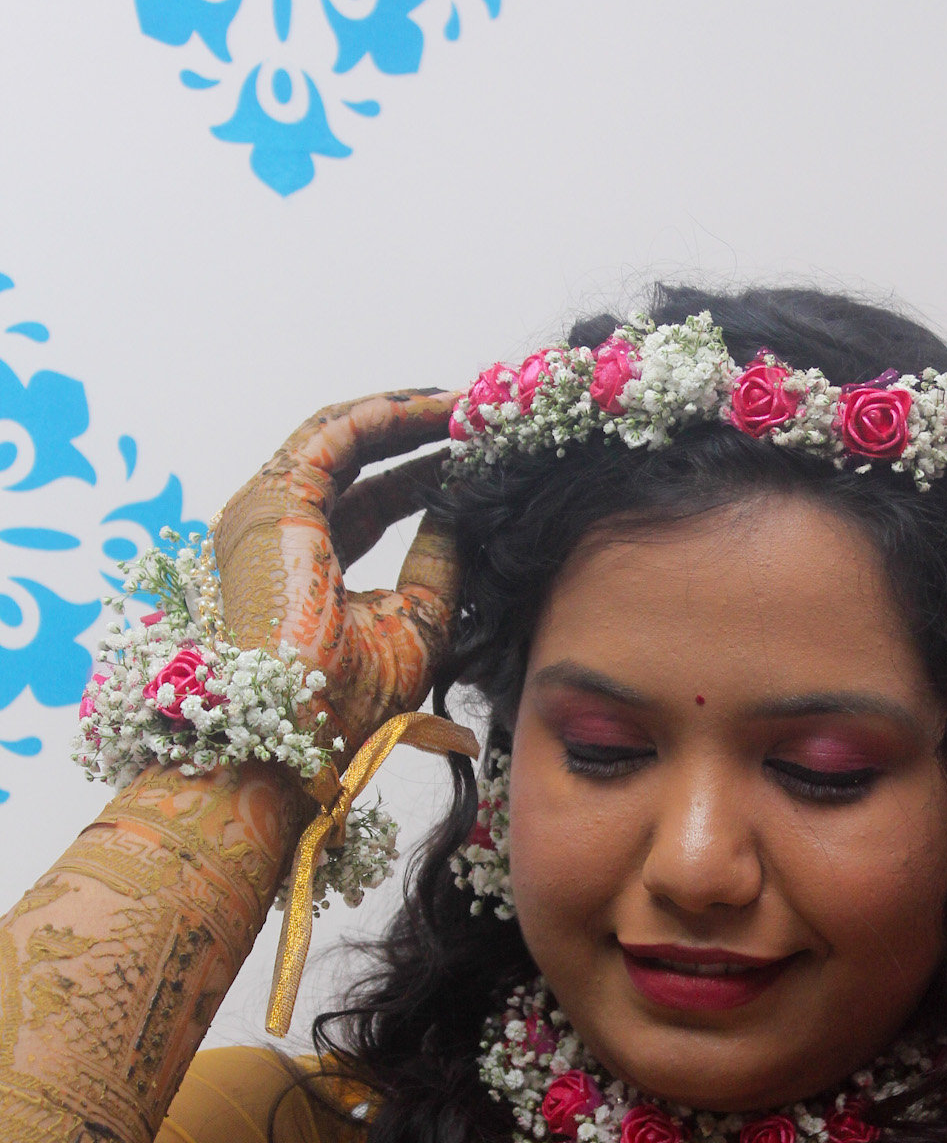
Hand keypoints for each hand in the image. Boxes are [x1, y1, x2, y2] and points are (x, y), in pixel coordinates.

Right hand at [214, 392, 459, 760]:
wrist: (299, 736)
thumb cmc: (347, 703)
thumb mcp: (417, 623)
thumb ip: (440, 562)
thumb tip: (466, 509)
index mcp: (304, 567)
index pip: (368, 504)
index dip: (422, 477)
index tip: (478, 461)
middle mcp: (279, 532)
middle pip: (356, 462)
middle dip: (418, 436)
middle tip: (480, 418)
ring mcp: (269, 512)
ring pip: (346, 437)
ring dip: (410, 417)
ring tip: (471, 405)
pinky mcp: (276, 498)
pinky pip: (339, 434)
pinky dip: (392, 416)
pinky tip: (442, 408)